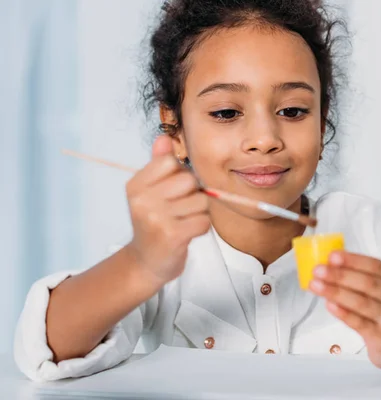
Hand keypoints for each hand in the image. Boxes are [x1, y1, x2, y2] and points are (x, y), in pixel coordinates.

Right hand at [125, 135, 209, 287]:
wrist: (146, 262)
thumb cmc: (153, 224)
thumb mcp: (150, 192)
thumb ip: (158, 164)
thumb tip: (164, 137)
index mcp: (136, 185)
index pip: (170, 161)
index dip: (179, 173)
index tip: (172, 190)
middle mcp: (143, 200)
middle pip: (189, 180)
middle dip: (192, 194)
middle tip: (180, 209)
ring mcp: (156, 218)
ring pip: (201, 201)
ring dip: (198, 213)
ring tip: (183, 221)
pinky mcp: (172, 235)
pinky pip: (204, 220)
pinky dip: (201, 227)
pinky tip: (187, 233)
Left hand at [309, 251, 380, 369]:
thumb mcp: (380, 290)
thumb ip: (359, 277)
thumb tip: (328, 265)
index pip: (375, 265)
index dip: (353, 260)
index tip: (332, 256)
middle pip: (367, 283)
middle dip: (340, 275)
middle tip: (318, 270)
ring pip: (362, 303)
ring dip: (336, 292)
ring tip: (316, 285)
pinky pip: (360, 323)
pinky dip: (343, 313)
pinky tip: (329, 304)